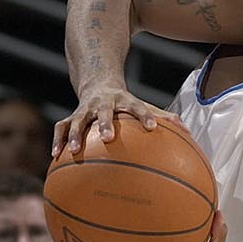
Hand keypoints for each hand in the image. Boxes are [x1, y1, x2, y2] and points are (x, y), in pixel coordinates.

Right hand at [51, 90, 187, 156]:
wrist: (98, 84)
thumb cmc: (126, 104)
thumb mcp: (144, 106)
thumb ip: (164, 118)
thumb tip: (188, 131)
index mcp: (124, 101)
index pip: (137, 107)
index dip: (145, 116)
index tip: (153, 127)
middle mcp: (103, 104)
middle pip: (103, 112)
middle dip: (105, 123)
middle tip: (108, 138)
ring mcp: (85, 109)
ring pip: (77, 120)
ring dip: (75, 135)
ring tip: (73, 151)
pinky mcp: (72, 116)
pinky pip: (61, 128)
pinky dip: (57, 141)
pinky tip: (54, 157)